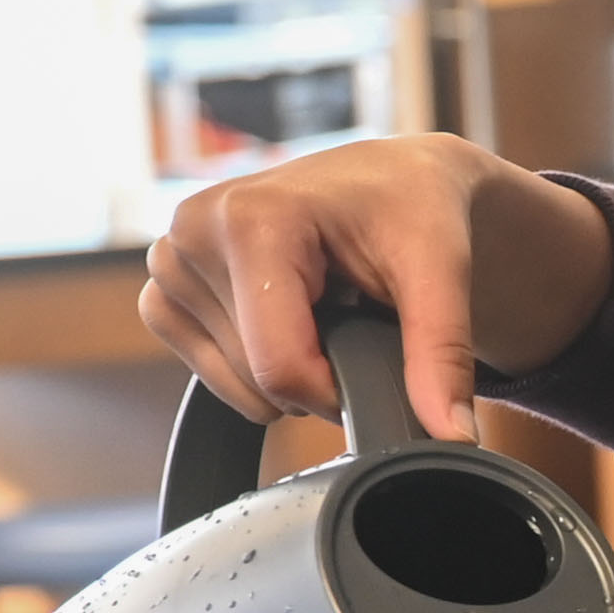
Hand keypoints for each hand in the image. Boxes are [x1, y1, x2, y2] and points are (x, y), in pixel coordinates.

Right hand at [143, 138, 613, 442]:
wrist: (390, 177)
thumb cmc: (412, 207)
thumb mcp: (442, 270)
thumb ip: (441, 352)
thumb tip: (450, 435)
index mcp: (251, 218)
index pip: (279, 366)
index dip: (337, 392)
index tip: (376, 359)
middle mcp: (194, 230)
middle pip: (253, 378)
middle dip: (314, 374)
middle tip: (355, 317)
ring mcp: (169, 257)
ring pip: (227, 379)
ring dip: (284, 367)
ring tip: (323, 305)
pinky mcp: (163, 284)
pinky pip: (198, 363)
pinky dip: (248, 364)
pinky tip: (287, 317)